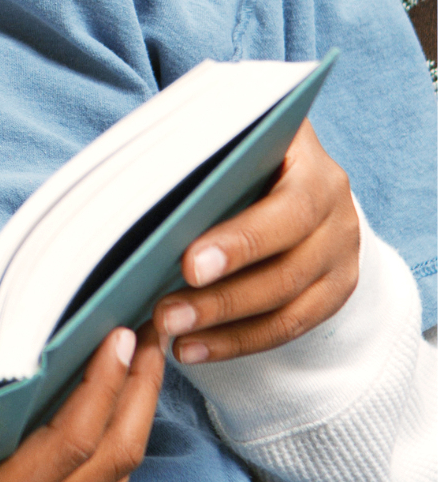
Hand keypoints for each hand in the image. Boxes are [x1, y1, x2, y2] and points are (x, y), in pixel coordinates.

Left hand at [154, 118, 359, 365]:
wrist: (289, 164)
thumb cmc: (242, 146)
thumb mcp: (229, 133)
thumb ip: (197, 148)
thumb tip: (141, 181)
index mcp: (315, 169)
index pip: (288, 211)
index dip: (242, 242)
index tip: (190, 265)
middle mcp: (339, 216)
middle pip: (287, 270)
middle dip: (222, 299)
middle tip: (165, 314)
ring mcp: (340, 260)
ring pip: (288, 309)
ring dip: (225, 329)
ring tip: (172, 336)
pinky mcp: (331, 294)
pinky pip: (286, 329)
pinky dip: (236, 343)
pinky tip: (192, 348)